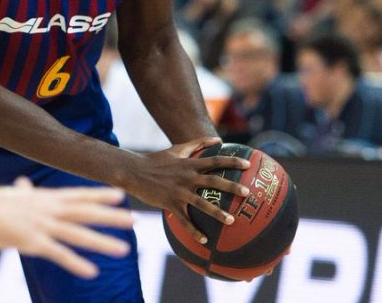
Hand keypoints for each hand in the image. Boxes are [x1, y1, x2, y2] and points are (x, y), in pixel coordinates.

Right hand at [0, 177, 133, 278]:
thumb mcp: (10, 195)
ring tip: (124, 249)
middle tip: (135, 220)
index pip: (77, 195)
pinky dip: (76, 263)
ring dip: (102, 241)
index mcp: (43, 197)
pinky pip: (58, 254)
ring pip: (78, 233)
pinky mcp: (31, 242)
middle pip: (85, 212)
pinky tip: (91, 272)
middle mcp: (47, 209)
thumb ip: (23, 192)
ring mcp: (41, 225)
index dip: (99, 196)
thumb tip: (23, 184)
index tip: (120, 196)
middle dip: (111, 217)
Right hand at [124, 136, 249, 244]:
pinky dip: (194, 231)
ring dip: (217, 212)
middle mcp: (186, 177)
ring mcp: (178, 191)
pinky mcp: (169, 203)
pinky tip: (205, 241)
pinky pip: (184, 220)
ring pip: (201, 203)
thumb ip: (197, 144)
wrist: (133, 171)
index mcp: (189, 164)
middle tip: (246, 193)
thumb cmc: (156, 160)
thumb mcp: (176, 149)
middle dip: (231, 187)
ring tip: (231, 221)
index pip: (215, 161)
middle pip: (213, 181)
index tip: (248, 165)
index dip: (232, 162)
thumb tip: (217, 139)